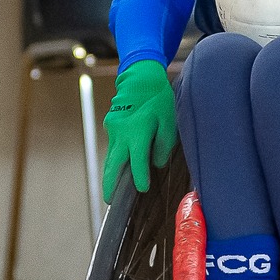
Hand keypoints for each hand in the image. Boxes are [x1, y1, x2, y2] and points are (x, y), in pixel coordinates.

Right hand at [102, 60, 176, 195]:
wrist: (139, 77)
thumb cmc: (158, 99)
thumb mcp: (169, 120)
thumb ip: (164, 144)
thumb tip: (156, 164)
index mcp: (138, 131)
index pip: (137, 160)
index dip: (139, 176)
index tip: (141, 189)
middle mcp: (121, 133)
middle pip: (113, 164)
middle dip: (110, 184)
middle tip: (111, 201)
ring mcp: (113, 130)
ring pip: (110, 158)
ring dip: (110, 175)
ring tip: (112, 193)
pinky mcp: (111, 126)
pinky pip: (113, 148)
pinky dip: (115, 160)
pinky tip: (119, 170)